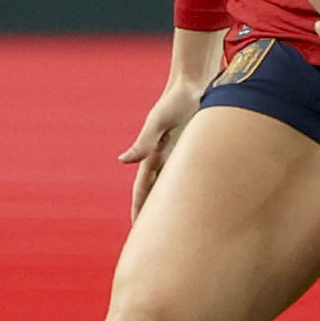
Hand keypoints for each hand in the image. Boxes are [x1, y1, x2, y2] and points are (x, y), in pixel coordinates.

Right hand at [118, 74, 201, 220]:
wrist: (193, 83)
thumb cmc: (176, 100)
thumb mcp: (159, 121)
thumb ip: (144, 142)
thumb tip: (123, 161)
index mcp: (153, 155)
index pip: (143, 190)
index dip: (139, 211)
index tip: (137, 232)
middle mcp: (164, 158)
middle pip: (156, 192)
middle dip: (152, 212)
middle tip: (152, 236)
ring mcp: (179, 154)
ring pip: (172, 186)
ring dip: (169, 203)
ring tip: (173, 224)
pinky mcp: (193, 148)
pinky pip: (190, 175)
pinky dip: (188, 189)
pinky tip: (197, 198)